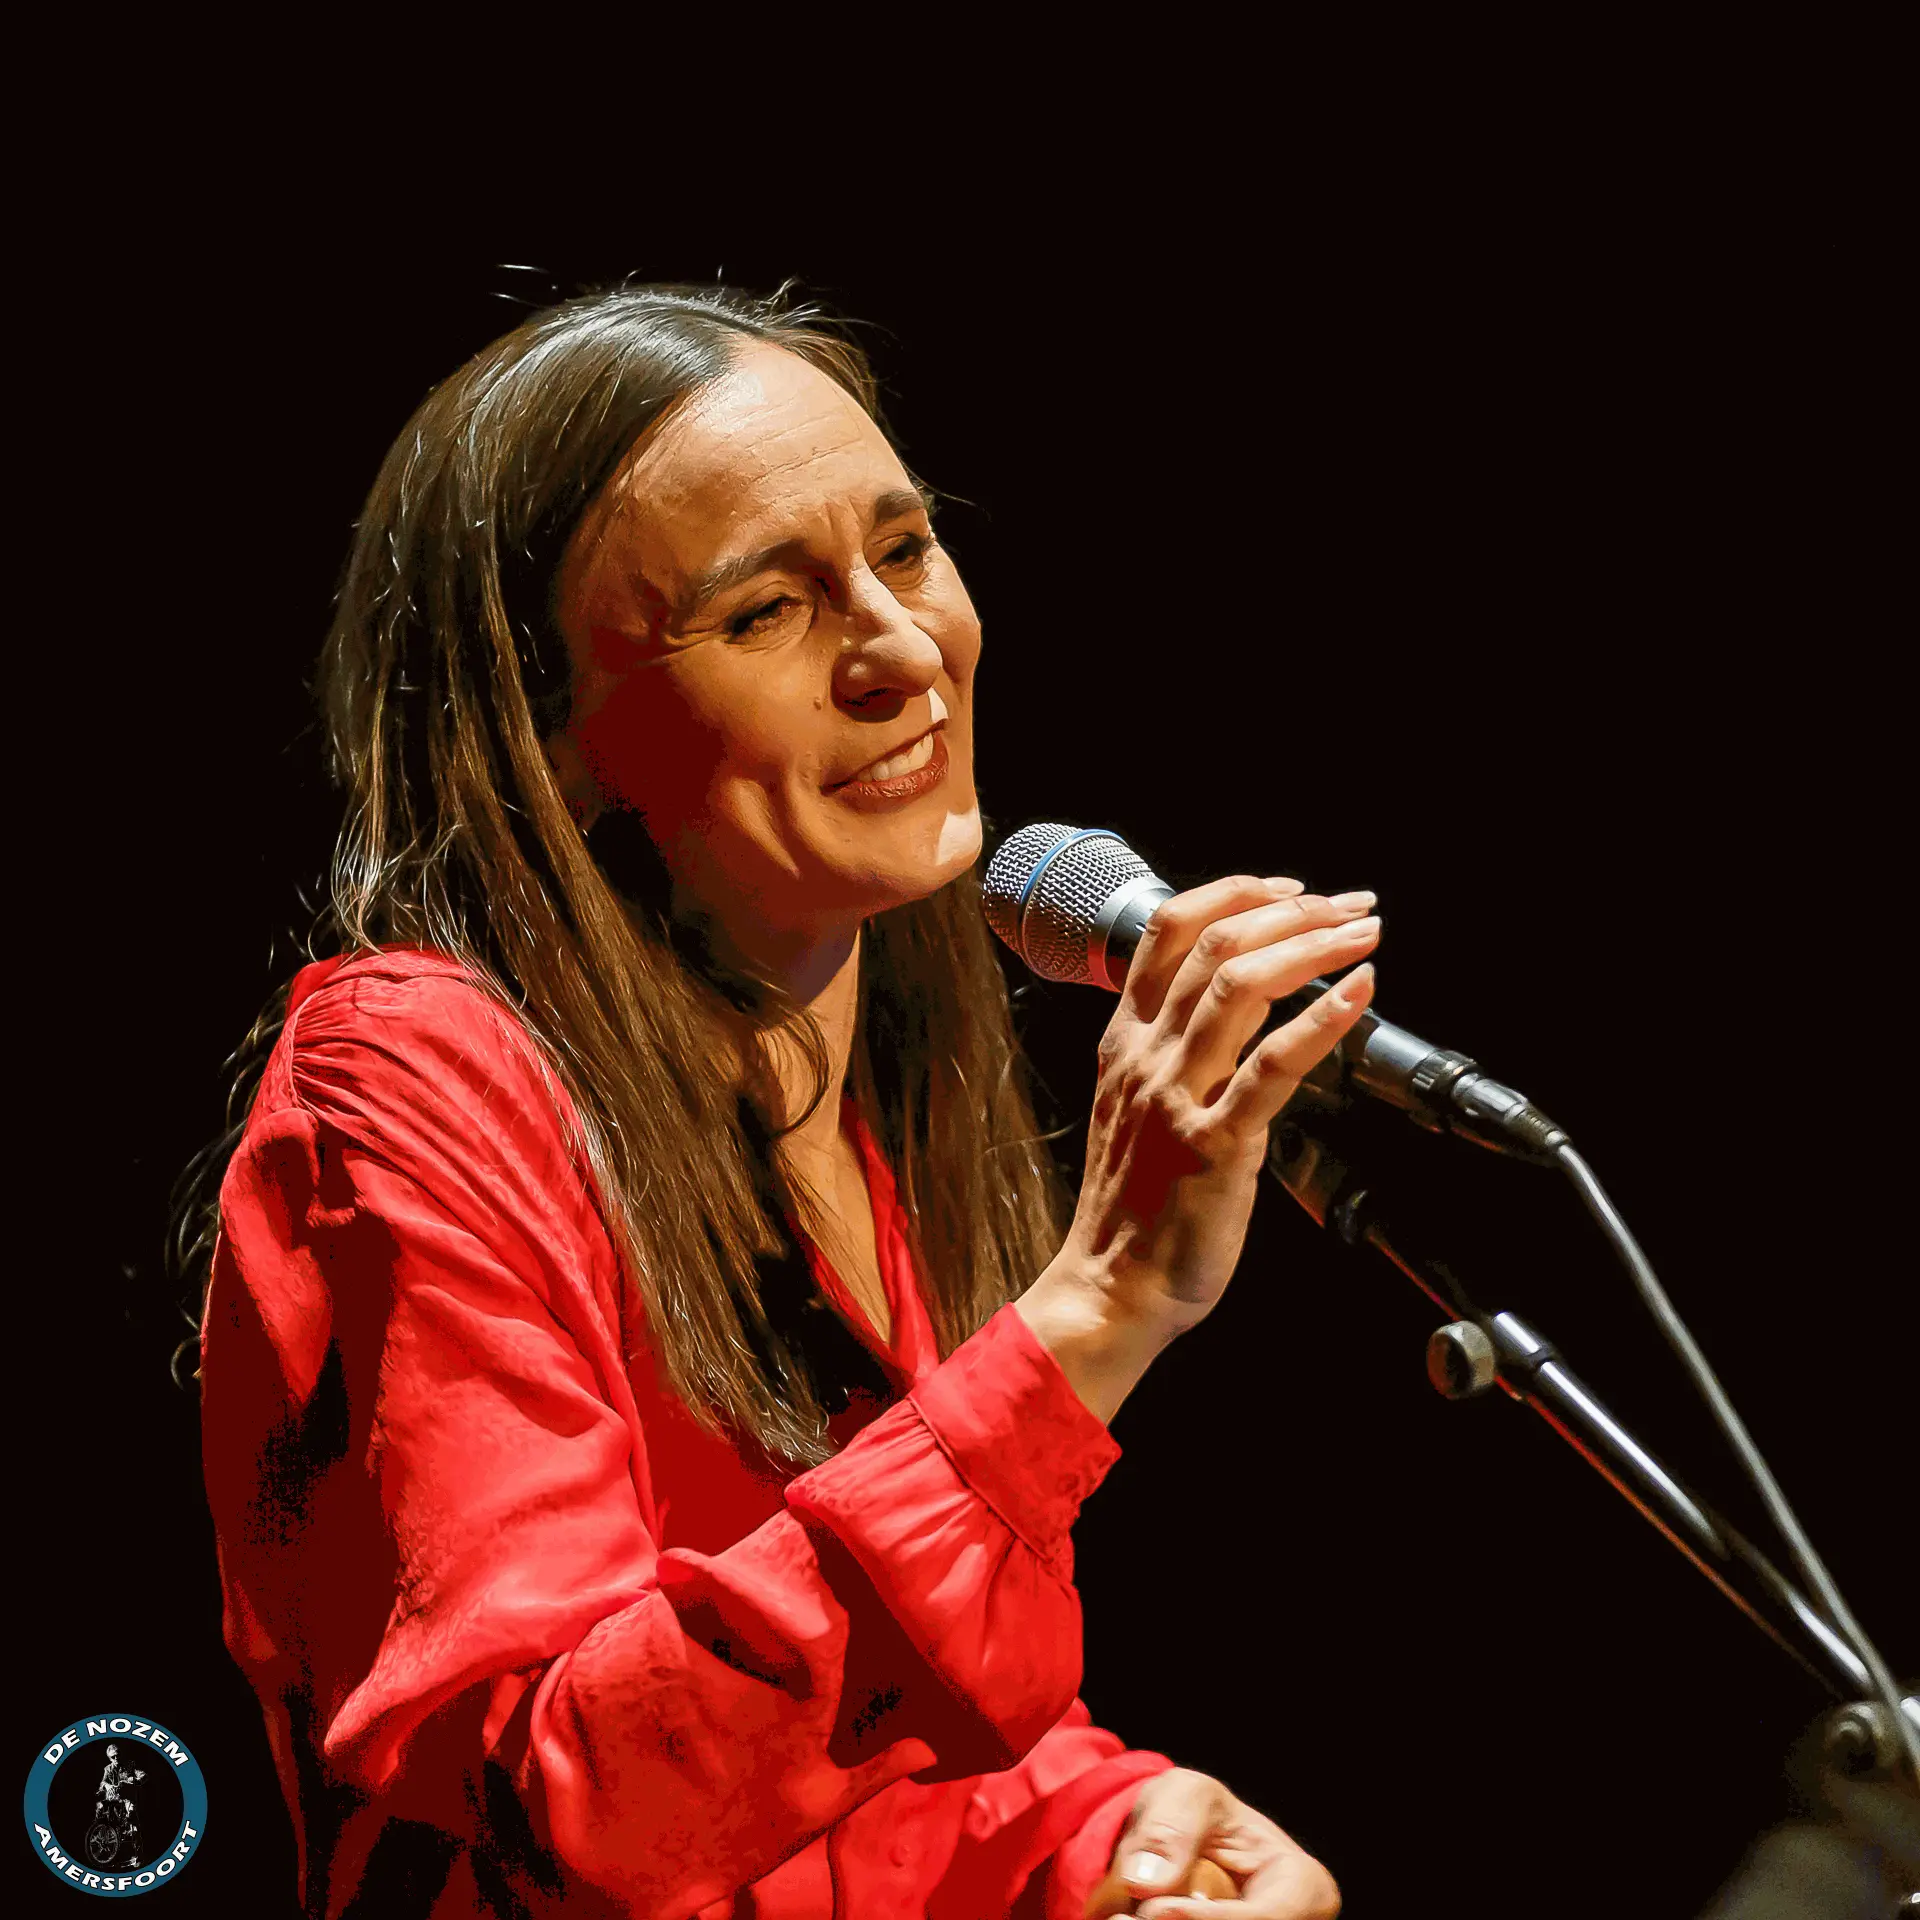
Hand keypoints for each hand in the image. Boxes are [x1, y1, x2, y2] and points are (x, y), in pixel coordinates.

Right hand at [1059, 876, 1377, 1339]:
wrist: (1113, 1287)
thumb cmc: (1134, 1204)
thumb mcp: (1134, 1104)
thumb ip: (1171, 1048)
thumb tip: (1233, 999)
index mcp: (1126, 1042)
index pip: (1168, 931)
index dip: (1235, 894)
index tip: (1292, 889)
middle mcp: (1148, 1057)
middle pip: (1215, 946)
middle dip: (1291, 911)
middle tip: (1349, 906)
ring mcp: (1177, 1097)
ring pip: (1240, 987)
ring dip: (1312, 947)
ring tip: (1362, 934)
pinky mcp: (1215, 1144)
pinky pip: (1271, 1065)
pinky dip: (1320, 1019)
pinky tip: (1358, 994)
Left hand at [1094, 1767, 1339, 1917]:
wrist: (1174, 1836)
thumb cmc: (1194, 1809)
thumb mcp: (1186, 1794)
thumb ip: (1170, 1830)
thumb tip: (1146, 1881)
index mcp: (1304, 1886)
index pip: (1263, 1917)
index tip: (1151, 1909)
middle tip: (1121, 1917)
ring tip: (1117, 1917)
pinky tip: (1124, 1919)